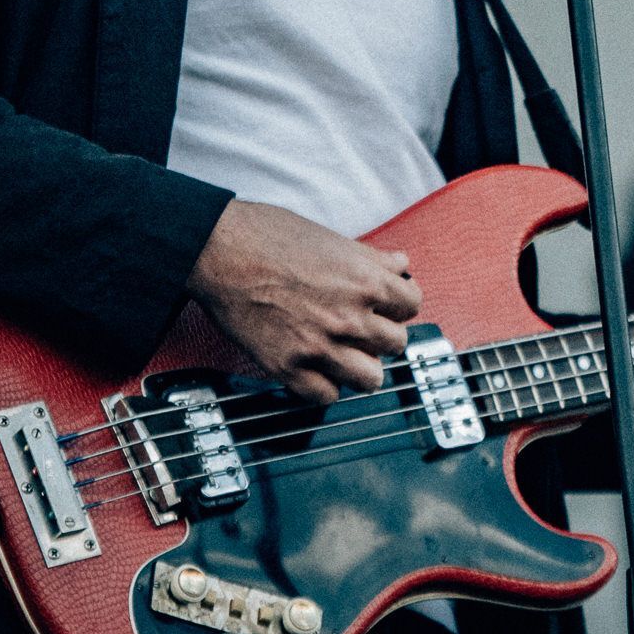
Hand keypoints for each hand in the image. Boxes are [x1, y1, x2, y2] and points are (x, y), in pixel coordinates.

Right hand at [186, 199, 422, 406]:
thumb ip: (372, 257)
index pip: (412, 305)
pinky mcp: (288, 367)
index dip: (399, 303)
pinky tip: (317, 369)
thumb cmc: (270, 236)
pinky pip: (326, 396)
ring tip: (348, 356)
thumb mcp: (332, 238)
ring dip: (362, 367)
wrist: (220, 251)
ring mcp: (320, 346)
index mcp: (366, 281)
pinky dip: (325, 385)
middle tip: (364, 328)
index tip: (387, 305)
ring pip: (370, 378)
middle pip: (396, 343)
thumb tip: (401, 263)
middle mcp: (350, 317)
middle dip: (382, 334)